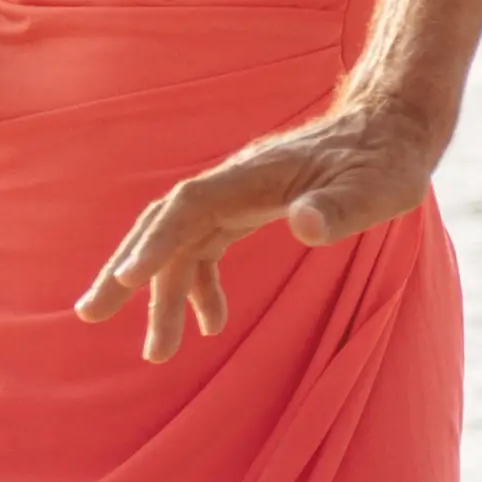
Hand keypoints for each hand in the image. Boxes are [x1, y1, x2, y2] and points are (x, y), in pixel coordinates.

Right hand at [80, 97, 446, 360]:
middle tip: (90, 314)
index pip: (188, 207)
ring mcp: (237, 196)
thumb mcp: (378, 188)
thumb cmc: (387, 160)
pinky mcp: (247, 208)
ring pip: (180, 242)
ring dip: (160, 292)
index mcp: (253, 176)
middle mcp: (233, 183)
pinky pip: (205, 246)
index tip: (127, 280)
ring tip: (156, 352)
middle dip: (125, 270)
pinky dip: (197, 284)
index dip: (156, 242)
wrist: (391, 130)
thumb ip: (340, 208)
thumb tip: (306, 225)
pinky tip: (209, 324)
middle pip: (164, 224)